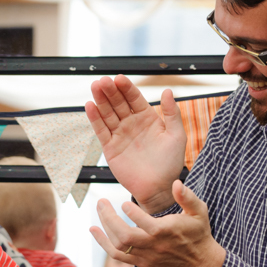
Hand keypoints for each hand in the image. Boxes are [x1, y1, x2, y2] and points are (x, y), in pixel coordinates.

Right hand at [85, 76, 186, 213]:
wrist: (159, 188)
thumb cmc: (170, 163)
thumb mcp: (176, 136)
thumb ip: (172, 113)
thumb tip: (168, 91)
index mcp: (147, 118)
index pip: (134, 98)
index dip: (126, 88)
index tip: (119, 78)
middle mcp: (131, 124)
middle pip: (118, 103)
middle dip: (110, 91)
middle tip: (103, 81)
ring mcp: (120, 135)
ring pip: (107, 114)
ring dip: (100, 100)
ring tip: (94, 87)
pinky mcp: (110, 148)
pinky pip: (101, 131)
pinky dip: (95, 119)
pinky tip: (90, 106)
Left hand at [90, 180, 225, 266]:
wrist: (200, 263)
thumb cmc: (199, 233)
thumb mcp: (199, 211)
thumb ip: (187, 197)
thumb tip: (176, 183)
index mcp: (167, 231)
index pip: (145, 223)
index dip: (132, 212)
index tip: (124, 203)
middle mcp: (154, 245)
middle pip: (125, 236)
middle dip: (109, 218)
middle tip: (101, 202)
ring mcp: (145, 256)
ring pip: (118, 246)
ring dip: (104, 229)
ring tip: (99, 210)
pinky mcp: (141, 262)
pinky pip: (117, 255)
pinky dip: (103, 243)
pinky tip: (94, 230)